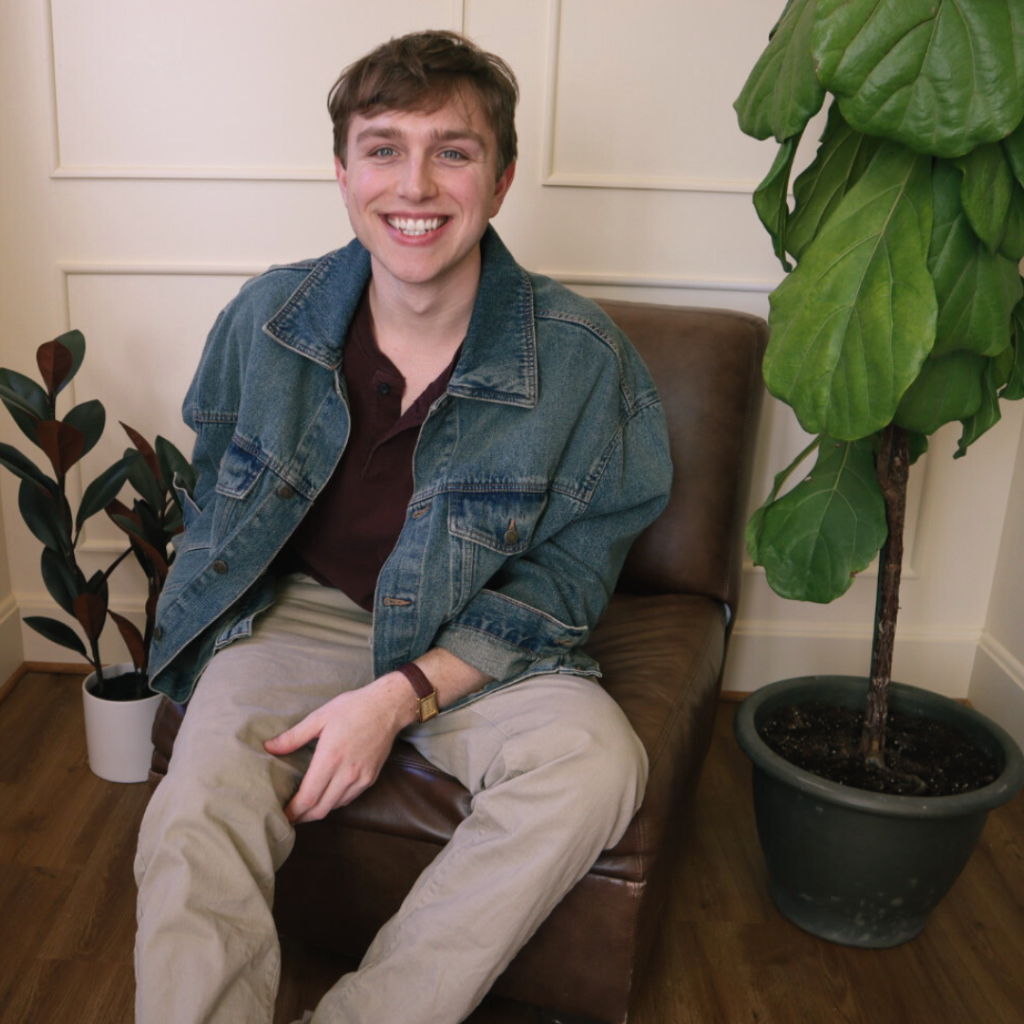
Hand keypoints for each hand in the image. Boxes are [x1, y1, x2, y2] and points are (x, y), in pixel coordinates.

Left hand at [264, 674, 415, 823]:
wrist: (388, 707)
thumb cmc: (353, 708)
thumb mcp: (320, 717)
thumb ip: (293, 736)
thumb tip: (269, 747)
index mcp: (331, 758)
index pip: (308, 797)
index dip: (293, 811)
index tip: (282, 815)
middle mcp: (347, 773)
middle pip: (321, 809)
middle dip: (303, 817)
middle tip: (289, 817)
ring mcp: (361, 778)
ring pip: (335, 806)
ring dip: (318, 811)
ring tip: (305, 808)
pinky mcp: (371, 778)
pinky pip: (349, 798)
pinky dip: (335, 802)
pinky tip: (327, 795)